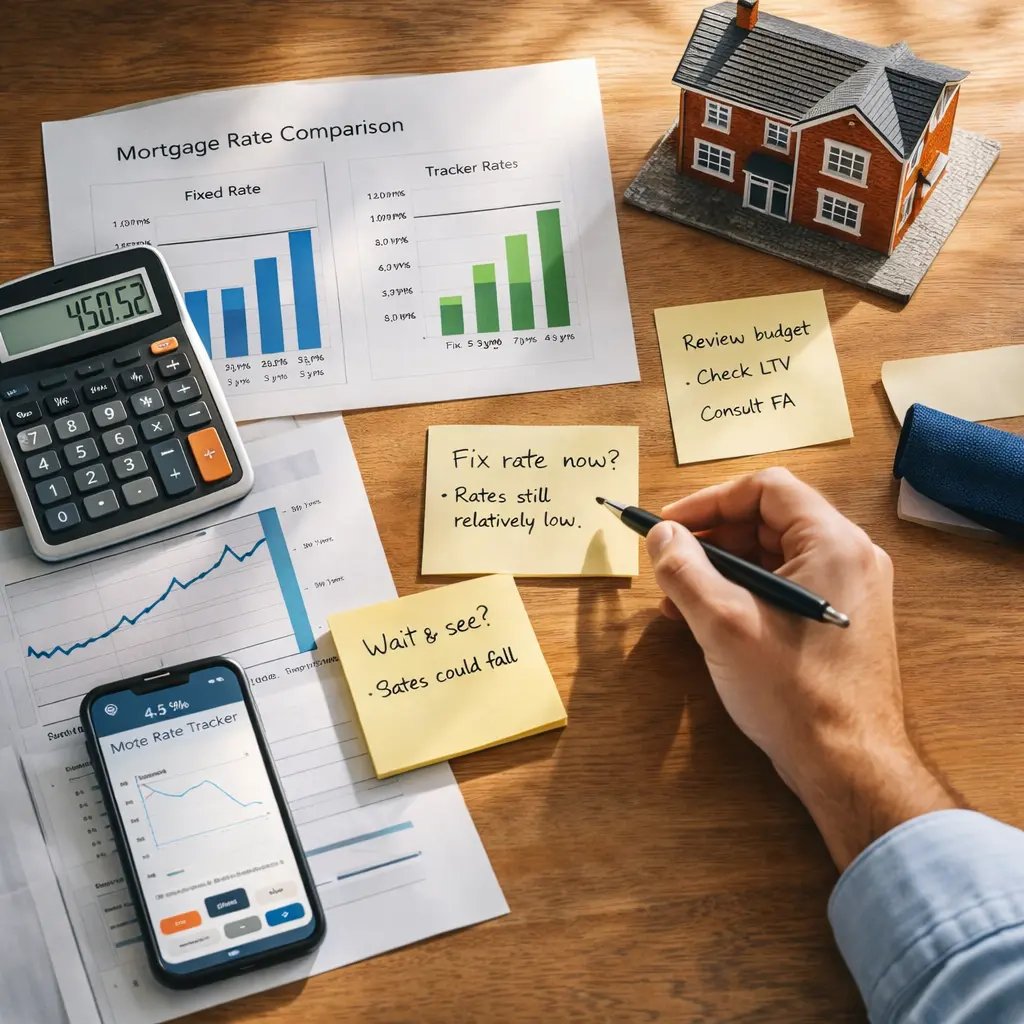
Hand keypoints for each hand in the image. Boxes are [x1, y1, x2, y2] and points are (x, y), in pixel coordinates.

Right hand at [647, 468, 955, 869]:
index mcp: (834, 543)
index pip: (765, 488)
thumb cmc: (793, 693)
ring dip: (723, 566)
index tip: (668, 525)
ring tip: (678, 596)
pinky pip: (786, 585)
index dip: (708, 501)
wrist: (849, 766)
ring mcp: (850, 590)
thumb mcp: (723, 624)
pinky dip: (744, 591)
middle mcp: (850, 557)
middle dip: (712, 536)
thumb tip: (661, 535)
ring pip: (775, 554)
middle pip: (770, 519)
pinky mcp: (841, 619)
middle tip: (668, 559)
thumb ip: (685, 570)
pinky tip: (708, 618)